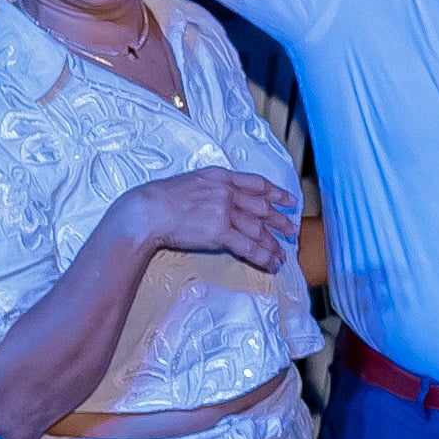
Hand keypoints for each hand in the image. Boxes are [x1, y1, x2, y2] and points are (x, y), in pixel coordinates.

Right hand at [121, 166, 297, 270]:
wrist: (147, 211)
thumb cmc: (161, 198)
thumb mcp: (191, 181)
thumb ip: (211, 188)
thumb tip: (222, 199)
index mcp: (220, 176)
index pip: (257, 183)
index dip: (276, 193)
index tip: (289, 199)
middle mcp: (227, 191)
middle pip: (262, 207)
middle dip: (280, 220)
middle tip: (292, 229)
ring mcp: (224, 211)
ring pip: (258, 229)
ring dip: (273, 243)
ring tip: (283, 254)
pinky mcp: (219, 231)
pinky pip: (247, 245)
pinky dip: (262, 255)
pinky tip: (271, 262)